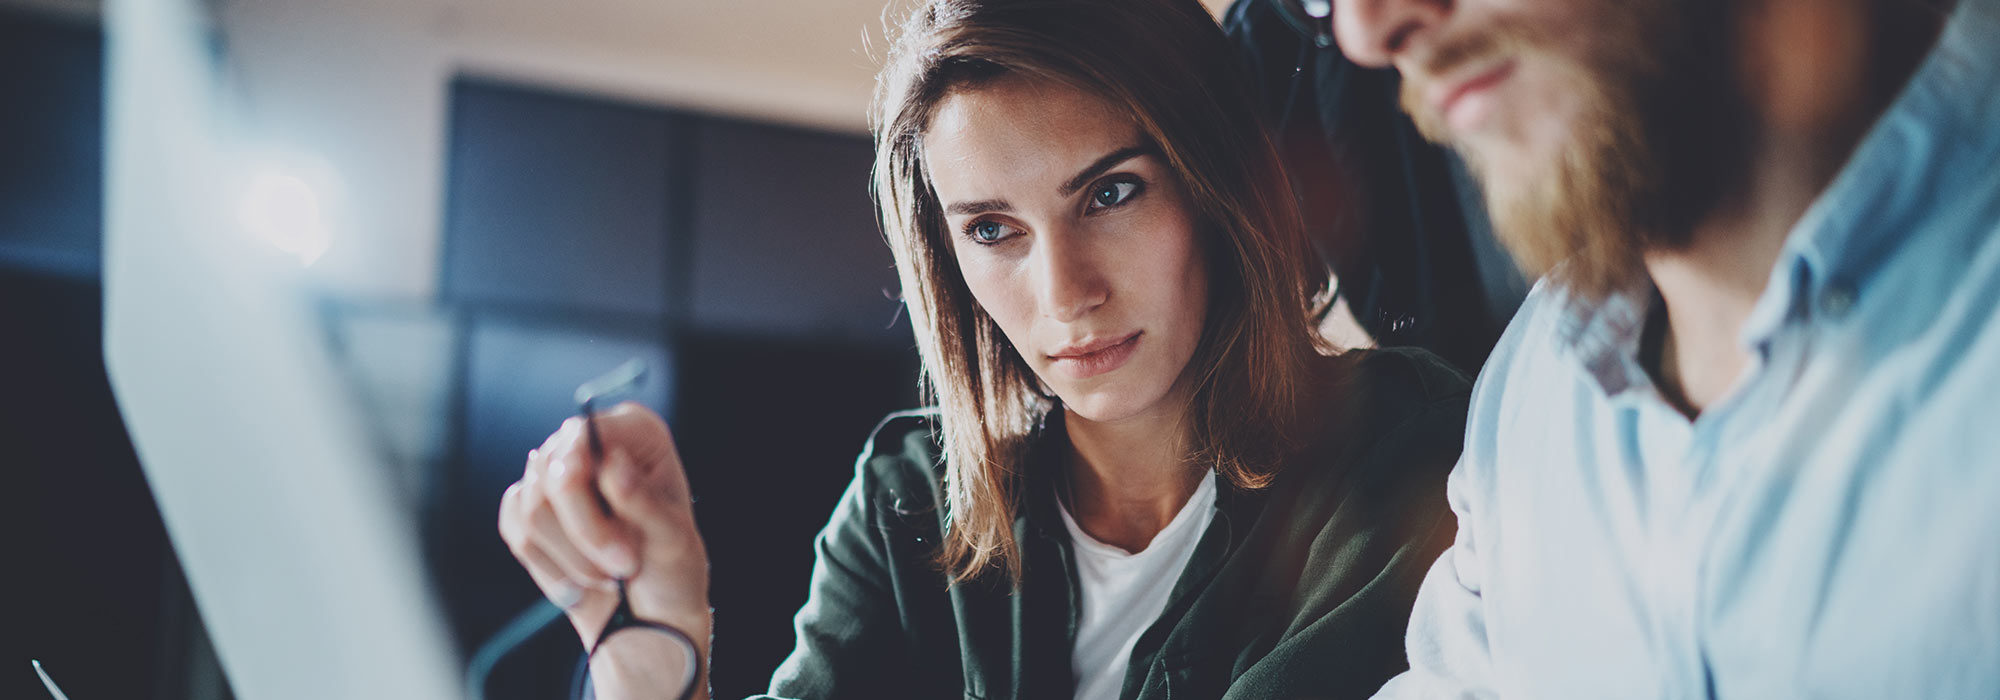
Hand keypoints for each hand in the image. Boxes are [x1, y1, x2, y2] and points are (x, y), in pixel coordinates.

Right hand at [496, 402, 712, 653]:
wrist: (650, 615)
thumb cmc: (671, 571)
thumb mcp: (672, 540)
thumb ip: (642, 501)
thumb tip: (611, 463)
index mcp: (636, 432)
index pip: (584, 434)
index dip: (583, 477)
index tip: (609, 525)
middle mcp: (591, 443)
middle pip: (551, 474)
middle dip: (586, 533)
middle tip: (623, 566)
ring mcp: (555, 474)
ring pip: (532, 508)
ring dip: (572, 557)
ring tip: (609, 575)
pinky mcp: (530, 508)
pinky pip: (516, 530)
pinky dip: (549, 566)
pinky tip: (580, 581)